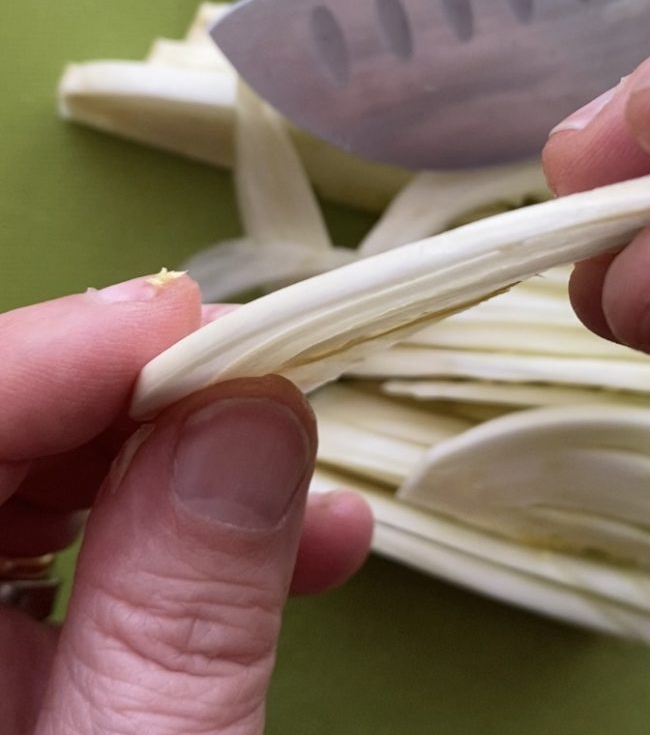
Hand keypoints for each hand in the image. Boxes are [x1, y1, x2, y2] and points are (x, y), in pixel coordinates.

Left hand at [0, 273, 372, 733]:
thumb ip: (189, 602)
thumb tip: (255, 411)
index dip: (70, 348)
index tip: (202, 323)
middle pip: (9, 424)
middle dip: (149, 394)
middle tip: (269, 384)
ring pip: (52, 471)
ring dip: (191, 461)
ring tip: (307, 482)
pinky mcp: (15, 638)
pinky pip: (85, 544)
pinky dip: (190, 534)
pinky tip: (301, 551)